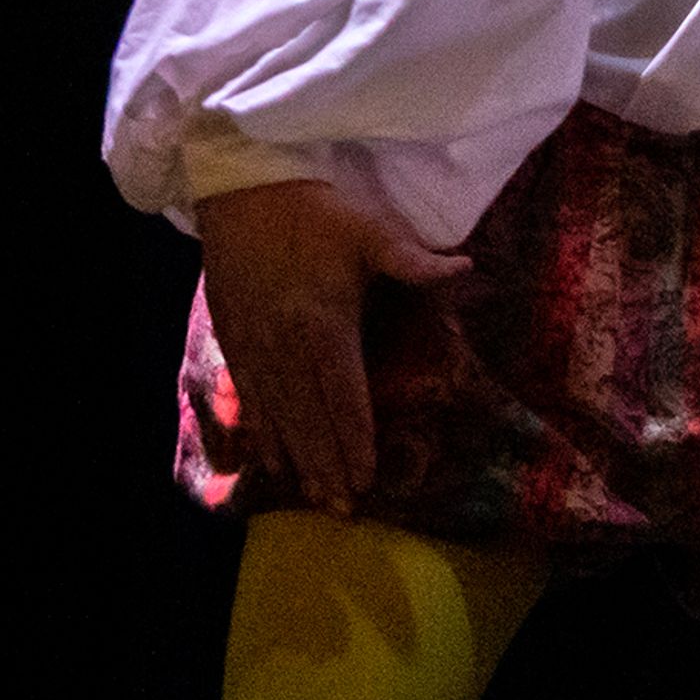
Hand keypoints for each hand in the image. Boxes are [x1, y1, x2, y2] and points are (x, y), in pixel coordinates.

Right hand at [195, 176, 468, 513]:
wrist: (240, 191)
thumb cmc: (315, 212)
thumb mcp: (370, 231)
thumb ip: (415, 261)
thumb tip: (468, 268)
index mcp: (325, 324)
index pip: (344, 395)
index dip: (355, 439)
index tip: (367, 477)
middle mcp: (287, 345)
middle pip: (311, 417)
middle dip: (329, 464)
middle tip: (344, 507)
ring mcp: (255, 346)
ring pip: (279, 416)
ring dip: (298, 458)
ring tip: (313, 496)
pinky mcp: (232, 340)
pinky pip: (249, 399)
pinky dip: (262, 433)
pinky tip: (271, 461)